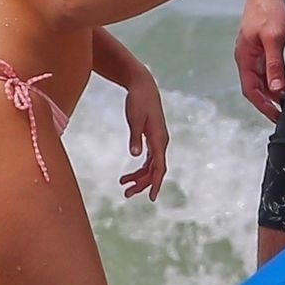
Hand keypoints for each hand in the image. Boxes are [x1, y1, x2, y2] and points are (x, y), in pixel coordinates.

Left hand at [119, 64, 169, 200]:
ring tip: (123, 184)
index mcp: (159, 139)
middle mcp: (161, 142)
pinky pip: (149, 159)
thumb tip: (135, 155)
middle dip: (142, 184)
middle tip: (126, 193)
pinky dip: (140, 168)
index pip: (159, 167)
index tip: (152, 198)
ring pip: (151, 166)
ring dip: (139, 177)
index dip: (156, 183)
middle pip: (154, 170)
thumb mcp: (135, 118)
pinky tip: (129, 174)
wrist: (143, 86)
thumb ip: (135, 137)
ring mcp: (157, 141)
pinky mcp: (152, 138)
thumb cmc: (138, 101)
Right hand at [234, 0, 284, 122]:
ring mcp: (252, 54)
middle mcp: (246, 59)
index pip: (251, 90)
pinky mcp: (260, 48)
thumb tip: (276, 89)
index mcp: (244, 58)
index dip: (263, 106)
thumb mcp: (273, 38)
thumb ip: (274, 65)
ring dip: (273, 93)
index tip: (277, 117)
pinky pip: (266, 70)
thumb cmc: (268, 11)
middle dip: (269, 103)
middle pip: (255, 88)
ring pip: (261, 80)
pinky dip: (275, 81)